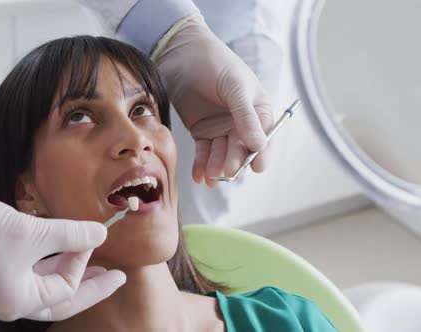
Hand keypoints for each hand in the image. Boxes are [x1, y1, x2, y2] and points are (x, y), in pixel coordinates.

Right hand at [0, 190, 125, 320]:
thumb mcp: (29, 231)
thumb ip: (69, 234)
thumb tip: (101, 234)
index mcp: (18, 301)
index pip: (66, 288)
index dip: (81, 260)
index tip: (88, 234)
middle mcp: (9, 304)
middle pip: (61, 301)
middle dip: (90, 287)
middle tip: (117, 277)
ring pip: (44, 288)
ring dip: (67, 272)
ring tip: (91, 260)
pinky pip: (28, 276)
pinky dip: (46, 264)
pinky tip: (58, 250)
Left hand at [152, 15, 273, 186]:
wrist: (180, 53)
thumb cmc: (214, 63)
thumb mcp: (234, 87)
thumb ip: (245, 116)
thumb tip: (260, 146)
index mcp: (258, 110)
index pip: (264, 136)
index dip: (261, 153)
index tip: (256, 168)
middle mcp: (241, 123)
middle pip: (241, 149)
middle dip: (234, 161)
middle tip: (226, 171)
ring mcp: (221, 129)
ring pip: (222, 154)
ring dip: (217, 166)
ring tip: (210, 177)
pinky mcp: (201, 132)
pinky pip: (204, 153)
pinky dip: (202, 165)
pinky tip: (199, 176)